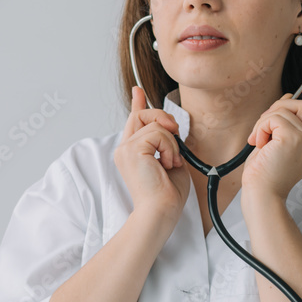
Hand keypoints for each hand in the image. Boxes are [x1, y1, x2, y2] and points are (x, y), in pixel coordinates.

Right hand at [114, 87, 190, 220]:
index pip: (134, 122)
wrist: (160, 211)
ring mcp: (126, 148)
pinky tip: (166, 164)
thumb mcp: (170, 161)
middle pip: (144, 115)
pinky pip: (159, 133)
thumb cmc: (166, 195)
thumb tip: (170, 126)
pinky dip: (169, 148)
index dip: (138, 104)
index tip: (138, 91)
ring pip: (156, 124)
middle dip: (165, 118)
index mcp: (133, 153)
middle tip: (176, 134)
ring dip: (171, 144)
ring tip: (170, 163)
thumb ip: (165, 143)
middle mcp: (125, 149)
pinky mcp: (132, 149)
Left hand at [241, 71, 301, 206]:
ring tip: (260, 142)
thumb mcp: (277, 143)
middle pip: (301, 105)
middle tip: (262, 128)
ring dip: (264, 123)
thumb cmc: (266, 174)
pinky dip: (261, 127)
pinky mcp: (295, 138)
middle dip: (277, 109)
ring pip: (284, 110)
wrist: (262, 195)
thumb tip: (287, 98)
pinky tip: (259, 144)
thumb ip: (285, 122)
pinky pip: (274, 117)